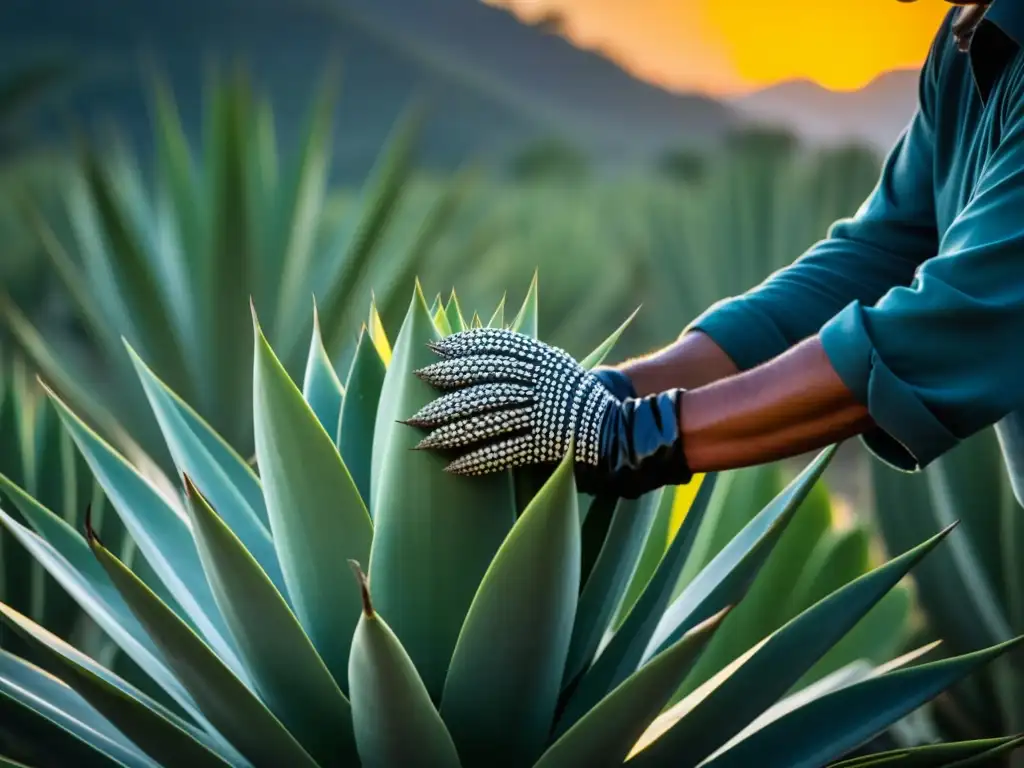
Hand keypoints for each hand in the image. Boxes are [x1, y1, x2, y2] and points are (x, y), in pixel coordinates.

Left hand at [404, 328, 692, 498]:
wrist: (627, 432)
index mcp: (546, 360)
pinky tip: (452, 467)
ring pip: (488, 416)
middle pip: (485, 380)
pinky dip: (477, 460)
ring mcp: (544, 413)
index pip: (497, 346)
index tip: (435, 347)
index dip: (464, 345)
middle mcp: (542, 383)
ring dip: (452, 428)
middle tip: (415, 391)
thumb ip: (529, 366)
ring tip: (422, 438)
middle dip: (448, 385)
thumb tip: (484, 358)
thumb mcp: (560, 372)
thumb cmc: (587, 404)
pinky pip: (505, 451)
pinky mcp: (546, 444)